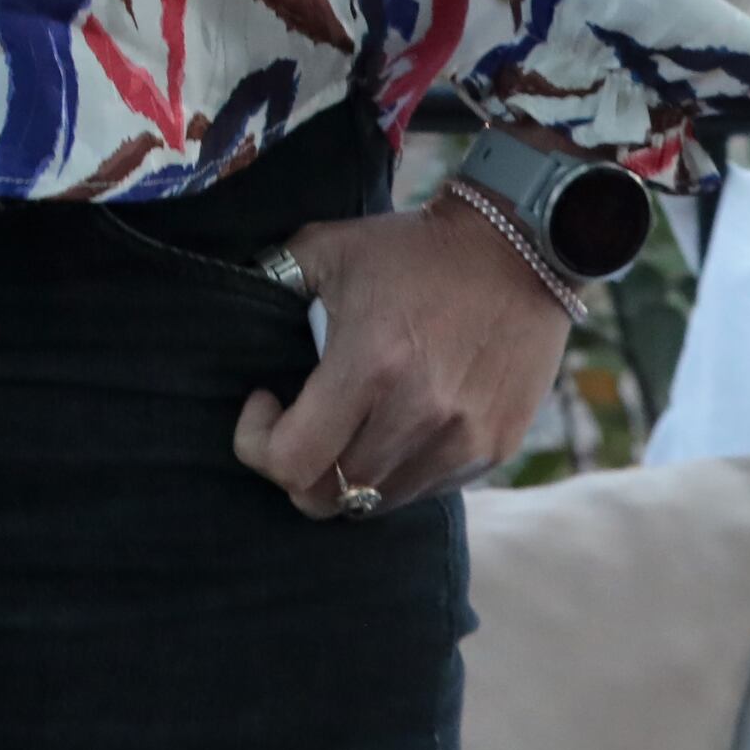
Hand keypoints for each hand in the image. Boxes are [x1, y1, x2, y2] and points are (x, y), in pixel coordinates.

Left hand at [229, 193, 573, 517]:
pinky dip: (396, 473)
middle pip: (329, 497)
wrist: (520, 250)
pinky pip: (426, 489)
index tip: (264, 400)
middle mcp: (420, 415)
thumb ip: (269, 276)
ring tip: (345, 425)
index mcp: (370, 366)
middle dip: (294, 470)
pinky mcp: (494, 450)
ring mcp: (463, 440)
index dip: (258, 444)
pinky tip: (391, 427)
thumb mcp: (327, 247)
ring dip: (346, 476)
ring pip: (377, 502)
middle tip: (296, 424)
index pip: (291, 462)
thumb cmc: (412, 248)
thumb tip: (229, 297)